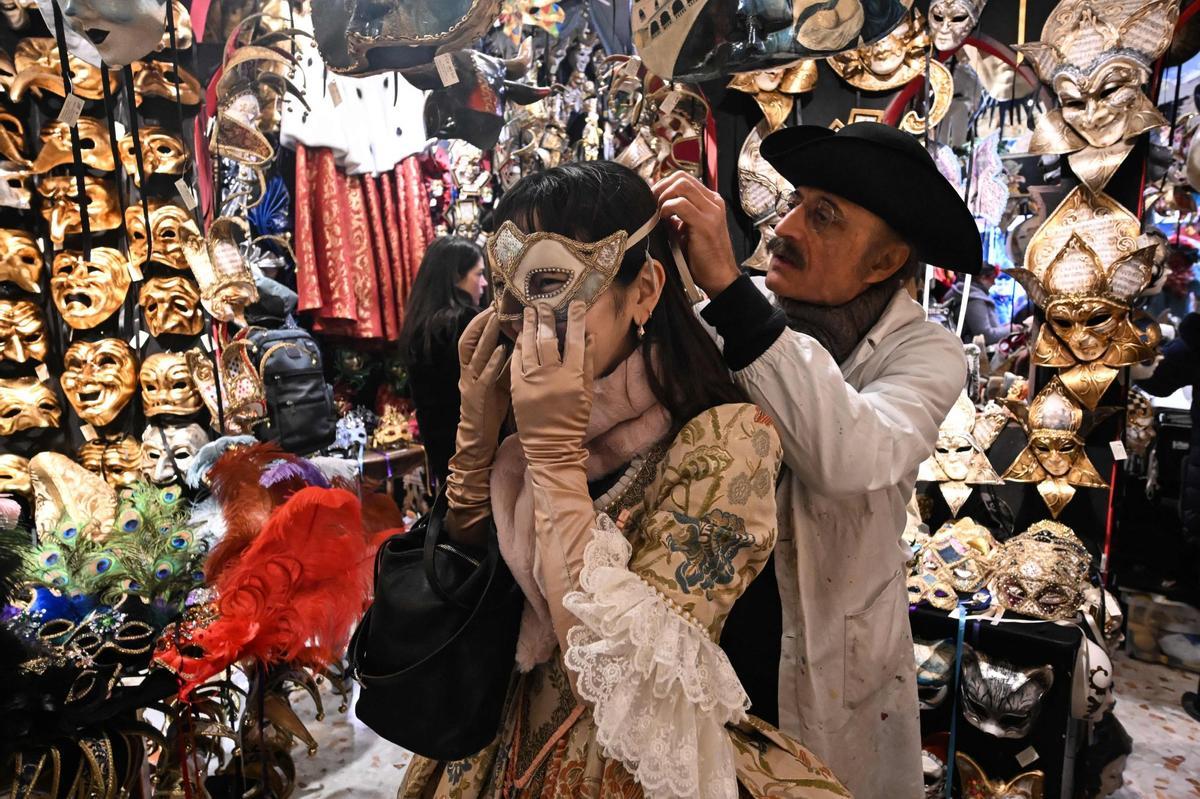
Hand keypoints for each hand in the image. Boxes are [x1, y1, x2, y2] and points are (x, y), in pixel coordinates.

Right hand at [451, 308, 510, 469]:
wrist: (479, 436)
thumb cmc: (492, 405)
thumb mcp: (499, 379)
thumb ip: (507, 362)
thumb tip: (524, 342)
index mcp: (472, 366)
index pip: (473, 337)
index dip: (481, 320)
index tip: (495, 304)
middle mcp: (467, 371)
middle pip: (468, 340)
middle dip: (480, 322)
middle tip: (494, 306)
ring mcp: (470, 382)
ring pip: (473, 354)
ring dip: (485, 335)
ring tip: (496, 319)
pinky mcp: (477, 396)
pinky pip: (483, 376)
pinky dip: (492, 362)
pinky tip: (502, 351)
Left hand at [511, 302, 592, 467]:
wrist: (550, 445)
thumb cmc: (573, 420)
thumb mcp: (586, 393)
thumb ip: (587, 363)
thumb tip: (589, 336)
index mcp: (572, 379)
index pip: (576, 342)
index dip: (576, 321)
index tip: (577, 304)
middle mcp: (551, 377)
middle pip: (548, 340)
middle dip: (546, 318)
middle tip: (543, 303)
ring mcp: (531, 382)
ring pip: (529, 347)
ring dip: (529, 326)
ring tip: (529, 312)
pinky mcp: (517, 388)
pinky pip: (516, 361)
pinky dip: (518, 346)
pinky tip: (520, 335)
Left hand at [652, 171, 740, 297]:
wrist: (719, 278)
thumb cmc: (701, 258)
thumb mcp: (686, 231)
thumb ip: (675, 217)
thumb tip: (654, 207)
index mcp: (710, 202)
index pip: (684, 179)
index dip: (664, 185)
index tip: (652, 199)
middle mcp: (714, 202)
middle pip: (681, 177)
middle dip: (661, 187)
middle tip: (651, 204)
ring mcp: (712, 211)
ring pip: (681, 185)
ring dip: (663, 196)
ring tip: (658, 212)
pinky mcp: (706, 223)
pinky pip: (681, 204)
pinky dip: (667, 209)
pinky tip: (663, 220)